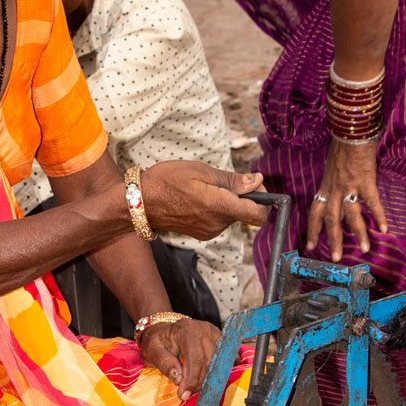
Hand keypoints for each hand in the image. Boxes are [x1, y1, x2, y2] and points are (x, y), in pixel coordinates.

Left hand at [139, 317, 219, 401]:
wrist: (164, 331)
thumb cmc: (157, 341)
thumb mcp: (152, 351)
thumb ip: (164, 363)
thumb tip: (179, 379)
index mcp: (186, 329)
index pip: (194, 358)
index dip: (191, 379)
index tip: (184, 395)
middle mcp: (203, 328)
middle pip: (209, 361)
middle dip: (199, 381)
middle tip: (187, 393)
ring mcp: (214, 332)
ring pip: (219, 362)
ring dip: (209, 378)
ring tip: (195, 386)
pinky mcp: (220, 338)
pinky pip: (226, 358)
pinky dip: (222, 370)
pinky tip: (213, 379)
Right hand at [141, 162, 267, 240]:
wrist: (140, 202)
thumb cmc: (167, 181)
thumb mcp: (200, 171)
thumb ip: (232, 180)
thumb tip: (257, 181)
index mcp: (218, 207)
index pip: (258, 215)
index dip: (264, 200)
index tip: (255, 185)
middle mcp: (217, 224)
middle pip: (245, 212)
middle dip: (242, 196)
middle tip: (221, 180)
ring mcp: (209, 231)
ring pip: (232, 215)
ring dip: (227, 201)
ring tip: (204, 188)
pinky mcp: (202, 234)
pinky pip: (220, 220)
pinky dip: (216, 208)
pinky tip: (198, 198)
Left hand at [306, 139, 386, 262]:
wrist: (351, 128)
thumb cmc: (343, 144)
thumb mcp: (332, 165)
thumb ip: (334, 180)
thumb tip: (338, 190)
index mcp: (326, 185)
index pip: (314, 211)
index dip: (312, 229)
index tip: (311, 245)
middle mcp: (334, 188)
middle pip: (330, 219)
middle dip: (333, 240)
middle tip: (335, 258)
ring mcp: (349, 185)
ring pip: (351, 215)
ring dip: (359, 233)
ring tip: (365, 249)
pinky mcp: (365, 180)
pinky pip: (372, 202)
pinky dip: (379, 215)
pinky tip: (385, 228)